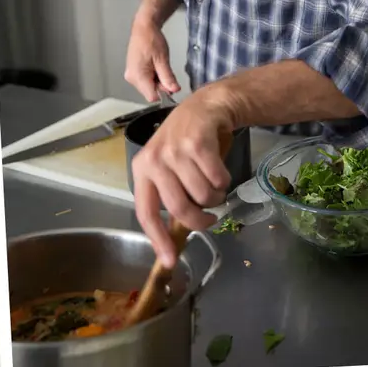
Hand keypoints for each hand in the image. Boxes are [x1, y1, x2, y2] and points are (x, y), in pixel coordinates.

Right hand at [124, 17, 181, 101]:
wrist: (144, 28)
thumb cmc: (152, 40)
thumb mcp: (163, 59)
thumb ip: (168, 77)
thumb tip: (174, 90)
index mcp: (138, 76)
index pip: (152, 97)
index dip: (164, 93)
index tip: (171, 83)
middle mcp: (132, 78)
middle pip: (150, 92)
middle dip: (161, 85)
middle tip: (166, 70)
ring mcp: (131, 75)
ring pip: (148, 86)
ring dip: (158, 80)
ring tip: (160, 65)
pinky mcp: (133, 72)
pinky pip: (145, 80)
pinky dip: (153, 76)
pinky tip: (155, 65)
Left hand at [131, 90, 235, 267]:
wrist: (207, 106)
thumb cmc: (186, 141)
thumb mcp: (168, 165)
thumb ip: (168, 195)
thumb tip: (175, 237)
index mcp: (142, 169)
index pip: (146, 212)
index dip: (158, 239)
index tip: (169, 261)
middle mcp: (155, 160)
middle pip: (179, 208)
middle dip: (200, 220)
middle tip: (210, 219)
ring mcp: (176, 150)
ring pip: (203, 195)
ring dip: (216, 196)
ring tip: (214, 183)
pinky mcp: (198, 143)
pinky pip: (218, 178)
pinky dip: (225, 179)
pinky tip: (220, 168)